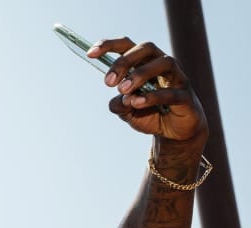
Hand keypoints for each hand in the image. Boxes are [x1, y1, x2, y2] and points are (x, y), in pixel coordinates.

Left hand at [90, 37, 207, 146]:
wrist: (173, 132)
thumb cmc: (149, 114)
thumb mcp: (127, 112)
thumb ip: (118, 105)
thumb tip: (119, 99)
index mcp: (144, 64)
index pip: (128, 45)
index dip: (109, 45)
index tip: (90, 53)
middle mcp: (162, 66)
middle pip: (146, 48)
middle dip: (124, 61)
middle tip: (108, 82)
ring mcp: (177, 79)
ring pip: (164, 63)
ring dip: (141, 74)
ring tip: (123, 90)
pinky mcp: (186, 97)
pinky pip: (172, 92)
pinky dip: (153, 96)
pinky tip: (137, 103)